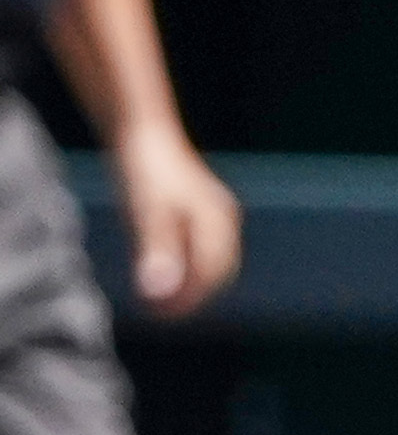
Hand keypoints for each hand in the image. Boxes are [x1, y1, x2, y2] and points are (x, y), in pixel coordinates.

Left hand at [112, 128, 236, 315]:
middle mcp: (223, 216)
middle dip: (192, 293)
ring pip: (209, 257)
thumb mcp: (147, 211)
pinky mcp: (197, 203)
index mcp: (219, 221)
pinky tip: (158, 263)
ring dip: (188, 280)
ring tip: (158, 294)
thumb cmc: (143, 165)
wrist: (137, 121)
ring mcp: (214, 209)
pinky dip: (182, 261)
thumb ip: (157, 252)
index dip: (189, 298)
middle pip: (216, 269)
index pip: (212, 273)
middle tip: (159, 311)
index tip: (159, 313)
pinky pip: (197, 242)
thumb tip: (158, 293)